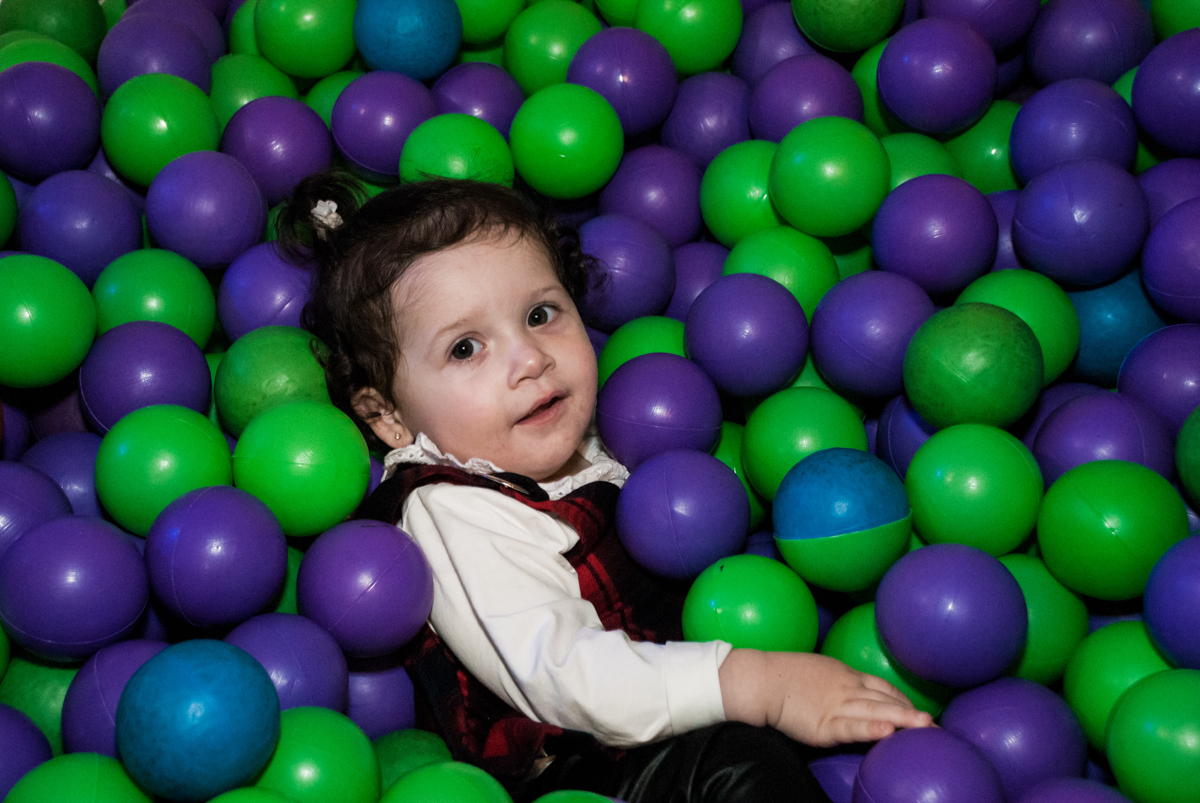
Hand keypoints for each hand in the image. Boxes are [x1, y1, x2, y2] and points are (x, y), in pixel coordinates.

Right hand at [718, 649, 934, 746]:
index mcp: (846, 675)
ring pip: (877, 712)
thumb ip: (836, 680)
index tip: (917, 713)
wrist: (760, 680)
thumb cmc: (782, 675)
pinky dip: (871, 730)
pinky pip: (852, 728)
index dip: (902, 701)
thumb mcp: (817, 670)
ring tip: (926, 727)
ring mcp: (837, 706)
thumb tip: (848, 691)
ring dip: (903, 720)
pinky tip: (888, 732)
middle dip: (912, 714)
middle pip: (887, 700)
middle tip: (935, 726)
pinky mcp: (824, 725)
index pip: (883, 687)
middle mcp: (847, 688)